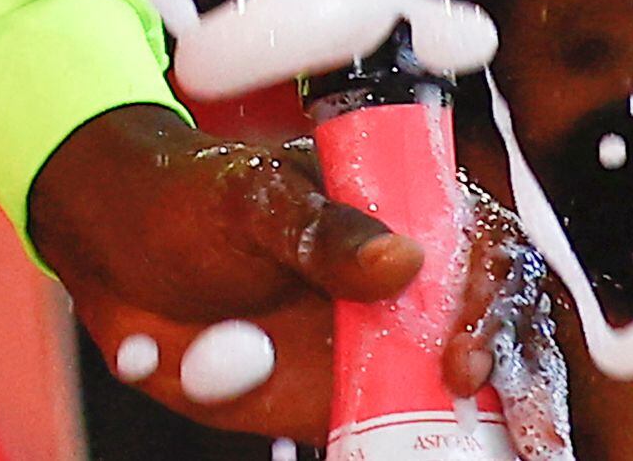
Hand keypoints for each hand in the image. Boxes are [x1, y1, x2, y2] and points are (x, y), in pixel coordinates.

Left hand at [27, 105, 572, 455]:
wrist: (115, 249)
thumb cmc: (186, 198)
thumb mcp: (245, 199)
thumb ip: (318, 229)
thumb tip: (406, 260)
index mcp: (395, 206)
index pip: (483, 247)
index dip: (491, 298)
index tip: (459, 350)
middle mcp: (406, 280)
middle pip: (494, 328)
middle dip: (517, 378)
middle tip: (488, 414)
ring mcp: (382, 344)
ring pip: (464, 392)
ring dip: (491, 427)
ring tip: (511, 452)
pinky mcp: (347, 400)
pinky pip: (404, 436)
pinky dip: (423, 452)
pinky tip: (433, 457)